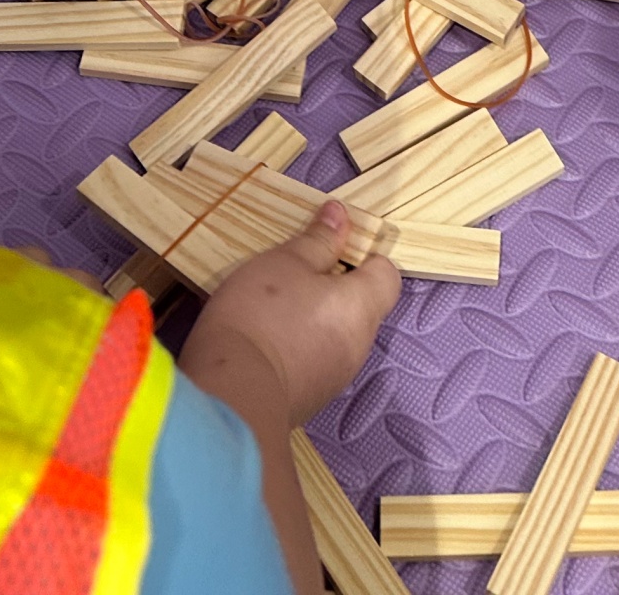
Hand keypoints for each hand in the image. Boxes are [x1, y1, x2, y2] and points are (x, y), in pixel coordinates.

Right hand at [181, 205, 400, 428]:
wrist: (231, 398)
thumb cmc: (262, 315)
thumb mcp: (286, 262)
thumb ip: (319, 240)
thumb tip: (341, 215)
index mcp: (362, 307)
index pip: (387, 275)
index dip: (364, 257)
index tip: (332, 248)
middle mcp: (359, 346)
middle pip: (360, 306)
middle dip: (333, 288)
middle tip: (293, 275)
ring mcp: (335, 378)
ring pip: (336, 336)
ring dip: (314, 320)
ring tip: (273, 310)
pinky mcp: (310, 401)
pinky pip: (314, 362)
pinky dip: (298, 349)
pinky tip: (265, 343)